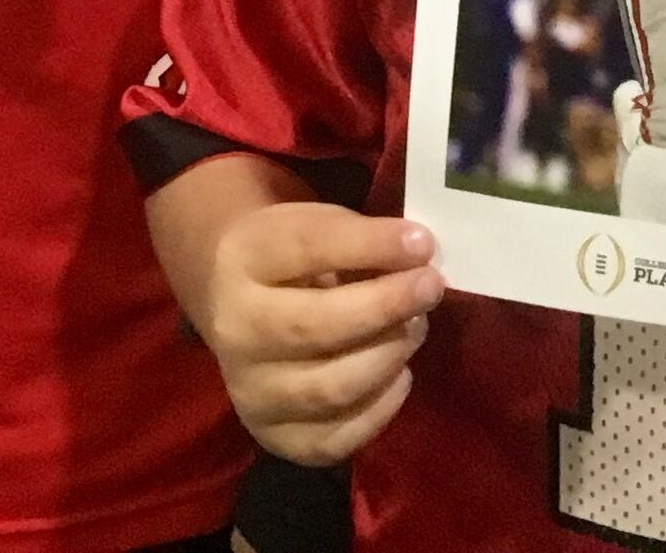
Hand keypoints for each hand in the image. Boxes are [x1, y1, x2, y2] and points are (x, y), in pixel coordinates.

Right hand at [193, 202, 443, 467]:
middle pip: (314, 327)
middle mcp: (235, 332)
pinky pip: (338, 438)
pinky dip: (381, 406)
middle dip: (385, 306)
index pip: (307, 248)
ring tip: (416, 327)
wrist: (234, 308)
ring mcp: (251, 393)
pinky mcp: (275, 438)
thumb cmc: (290, 260)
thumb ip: (360, 241)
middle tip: (431, 286)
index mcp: (242, 261)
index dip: (370, 246)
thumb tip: (419, 257)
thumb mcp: (316, 227)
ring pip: (330, 389)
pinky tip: (399, 374)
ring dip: (389, 356)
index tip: (422, 243)